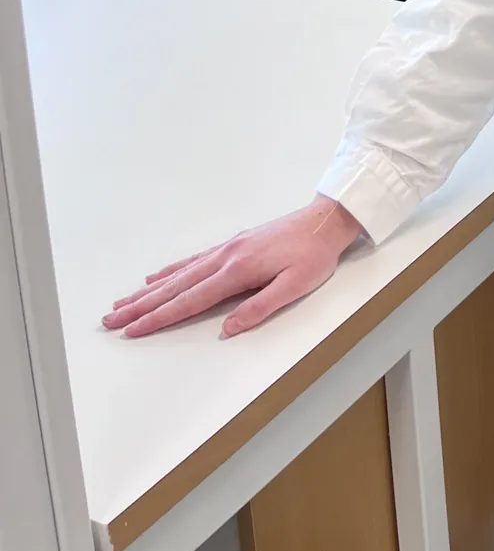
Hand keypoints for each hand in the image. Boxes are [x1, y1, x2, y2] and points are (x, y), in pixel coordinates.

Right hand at [103, 197, 364, 339]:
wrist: (326, 221)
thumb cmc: (314, 255)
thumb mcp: (295, 285)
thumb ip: (260, 307)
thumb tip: (226, 329)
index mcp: (238, 270)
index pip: (190, 301)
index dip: (159, 318)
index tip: (132, 329)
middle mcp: (225, 257)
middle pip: (175, 287)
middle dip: (141, 305)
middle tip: (110, 319)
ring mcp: (226, 249)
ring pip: (179, 274)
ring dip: (149, 290)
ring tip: (123, 301)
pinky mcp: (233, 244)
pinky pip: (193, 260)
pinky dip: (171, 271)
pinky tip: (157, 277)